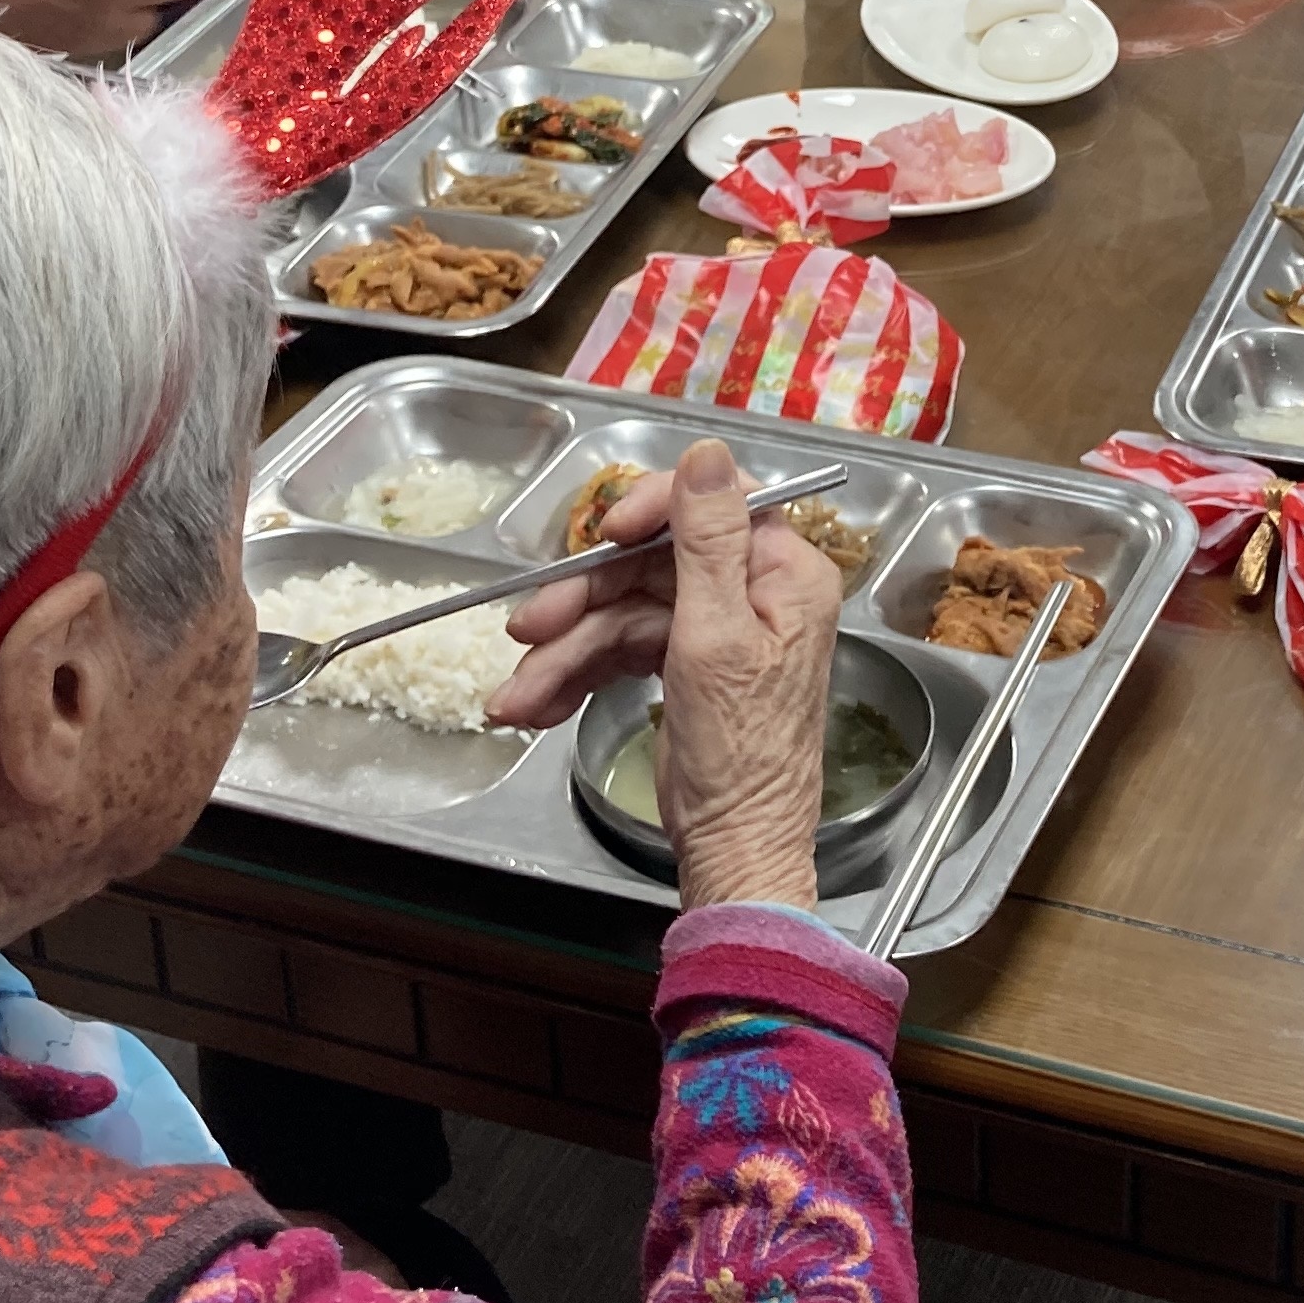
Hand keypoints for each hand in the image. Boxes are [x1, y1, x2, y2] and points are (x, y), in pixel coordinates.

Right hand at [487, 439, 843, 910]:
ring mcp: (716, 630)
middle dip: (582, 600)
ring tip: (519, 693)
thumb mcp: (715, 636)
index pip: (716, 504)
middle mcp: (755, 592)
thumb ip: (707, 542)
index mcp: (784, 574)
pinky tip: (536, 704)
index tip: (603, 533)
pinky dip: (577, 675)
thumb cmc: (743, 754)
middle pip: (651, 562)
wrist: (735, 847)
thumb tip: (706, 455)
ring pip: (624, 611)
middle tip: (528, 626)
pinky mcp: (684, 665)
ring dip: (564, 652)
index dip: (651, 510)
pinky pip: (622, 650)